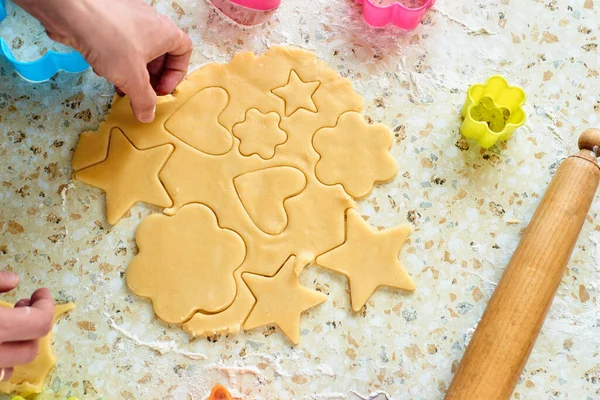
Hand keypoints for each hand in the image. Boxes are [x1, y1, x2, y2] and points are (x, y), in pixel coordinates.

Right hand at [0, 271, 53, 380]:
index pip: (39, 323)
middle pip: (31, 348)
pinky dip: (1, 361)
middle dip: (33, 326)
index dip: (45, 306)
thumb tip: (13, 279)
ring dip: (17, 345)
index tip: (41, 293)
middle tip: (23, 306)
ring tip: (8, 324)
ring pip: (12, 365)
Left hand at [16, 0, 192, 122]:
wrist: (72, 10)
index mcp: (165, 32)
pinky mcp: (108, 20)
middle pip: (160, 54)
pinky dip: (115, 59)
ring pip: (137, 50)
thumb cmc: (110, 39)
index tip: (161, 90)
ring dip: (132, 71)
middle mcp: (150, 22)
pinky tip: (102, 70)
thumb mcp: (132, 79)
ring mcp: (128, 19)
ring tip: (121, 87)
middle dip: (151, 77)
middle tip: (141, 93)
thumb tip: (147, 115)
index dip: (176, 74)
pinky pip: (119, 43)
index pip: (184, 51)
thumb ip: (144, 101)